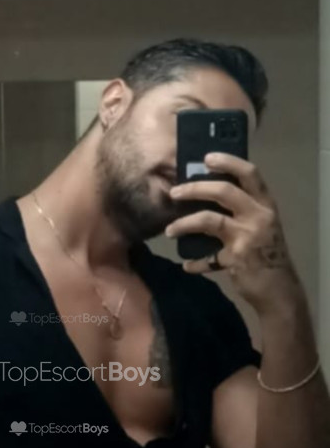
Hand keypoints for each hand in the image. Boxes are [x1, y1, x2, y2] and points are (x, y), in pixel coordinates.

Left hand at [164, 152, 301, 310]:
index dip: (228, 162)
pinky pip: (208, 258)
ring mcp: (248, 236)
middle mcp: (259, 215)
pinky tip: (188, 265)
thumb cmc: (268, 254)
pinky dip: (196, 263)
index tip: (207, 158)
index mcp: (265, 204)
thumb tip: (207, 195)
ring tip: (169, 230)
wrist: (279, 290)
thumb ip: (243, 210)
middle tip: (175, 192)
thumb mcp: (262, 226)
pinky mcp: (236, 258)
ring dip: (184, 224)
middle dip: (195, 188)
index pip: (250, 173)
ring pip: (209, 220)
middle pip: (223, 191)